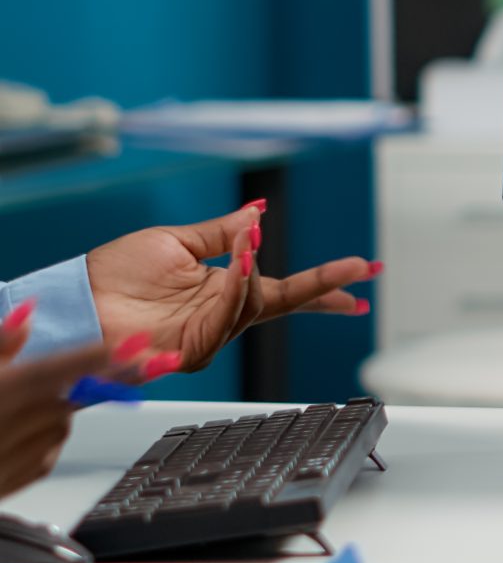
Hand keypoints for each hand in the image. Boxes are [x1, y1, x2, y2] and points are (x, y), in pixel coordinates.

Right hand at [0, 306, 134, 498]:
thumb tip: (29, 309)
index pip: (54, 371)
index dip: (98, 356)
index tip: (136, 344)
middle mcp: (8, 428)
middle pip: (74, 397)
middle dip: (113, 378)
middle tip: (152, 360)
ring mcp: (16, 458)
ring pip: (65, 422)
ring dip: (61, 408)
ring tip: (25, 404)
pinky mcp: (22, 477)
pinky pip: (51, 449)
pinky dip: (45, 436)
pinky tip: (18, 432)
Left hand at [88, 202, 378, 373]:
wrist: (79, 301)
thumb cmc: (113, 276)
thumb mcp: (175, 241)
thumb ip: (222, 233)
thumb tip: (257, 214)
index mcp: (223, 289)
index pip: (286, 289)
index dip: (325, 286)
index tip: (363, 275)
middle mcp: (223, 314)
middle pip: (285, 300)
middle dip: (325, 287)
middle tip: (360, 270)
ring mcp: (210, 334)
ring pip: (254, 302)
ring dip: (252, 270)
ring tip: (245, 243)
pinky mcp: (194, 349)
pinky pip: (229, 317)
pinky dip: (234, 287)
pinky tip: (232, 266)